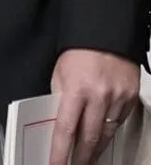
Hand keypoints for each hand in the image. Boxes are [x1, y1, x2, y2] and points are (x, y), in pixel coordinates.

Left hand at [49, 48, 138, 164]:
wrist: (106, 34)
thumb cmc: (79, 50)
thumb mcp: (59, 72)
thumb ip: (59, 97)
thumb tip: (58, 120)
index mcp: (77, 90)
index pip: (66, 129)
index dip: (59, 151)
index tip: (55, 163)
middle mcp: (99, 97)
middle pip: (89, 138)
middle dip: (80, 157)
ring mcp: (118, 99)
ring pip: (106, 135)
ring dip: (95, 149)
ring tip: (86, 159)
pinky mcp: (130, 99)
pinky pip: (118, 123)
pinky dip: (109, 133)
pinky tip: (101, 139)